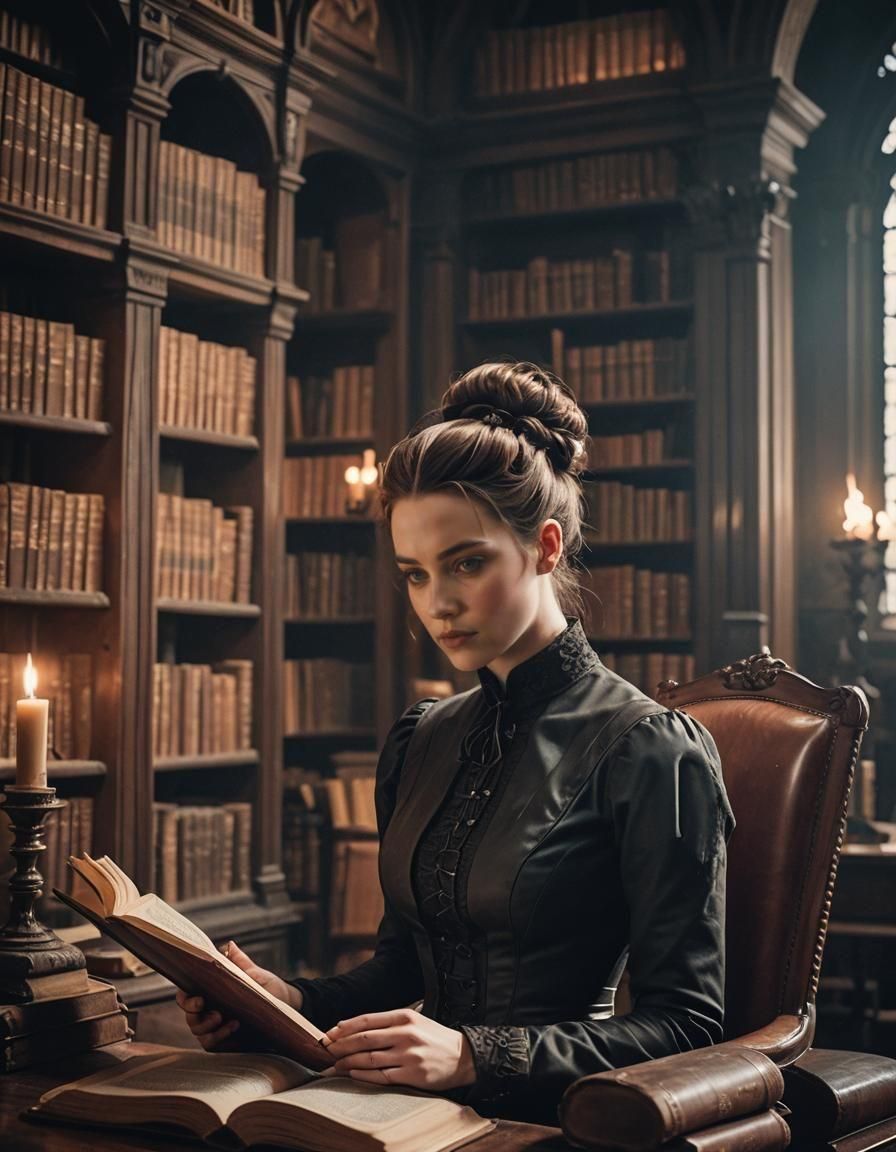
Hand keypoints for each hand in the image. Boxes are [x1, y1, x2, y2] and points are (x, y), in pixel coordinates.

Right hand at [174, 940, 303, 1050]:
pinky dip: (219, 1035)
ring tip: (223, 1016)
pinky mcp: (222, 1042)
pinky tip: (233, 1025)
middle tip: (207, 1004)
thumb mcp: (255, 974)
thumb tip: (229, 946)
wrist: (285, 1006)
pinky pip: (211, 1043)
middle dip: (193, 1011)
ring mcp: (214, 1028)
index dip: (186, 997)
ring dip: (207, 1024)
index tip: (199, 996)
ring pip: (198, 1031)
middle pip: (190, 1015)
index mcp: (210, 991)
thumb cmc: (267, 987)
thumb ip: (240, 962)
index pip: (187, 995)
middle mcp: (208, 1010)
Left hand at [319, 1008, 475, 1091]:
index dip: (345, 1027)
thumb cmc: (433, 1038)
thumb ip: (388, 1023)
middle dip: (341, 1045)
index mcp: (404, 1017)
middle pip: (364, 1039)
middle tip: (326, 1050)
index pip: (367, 1020)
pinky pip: (381, 1075)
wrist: (462, 1056)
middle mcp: (405, 1034)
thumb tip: (355, 1028)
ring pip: (370, 1058)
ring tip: (334, 1064)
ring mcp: (409, 1055)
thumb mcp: (414, 1021)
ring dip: (348, 1062)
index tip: (329, 1033)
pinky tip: (352, 1074)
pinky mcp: (412, 1075)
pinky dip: (364, 1075)